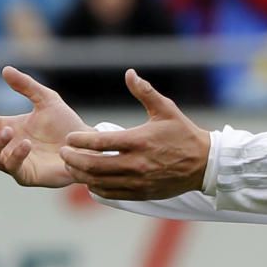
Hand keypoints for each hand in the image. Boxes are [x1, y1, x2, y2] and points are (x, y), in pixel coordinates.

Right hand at [0, 66, 93, 186]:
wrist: (86, 144)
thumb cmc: (66, 123)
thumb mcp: (46, 99)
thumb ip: (26, 85)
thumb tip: (5, 69)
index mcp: (8, 127)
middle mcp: (7, 146)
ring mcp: (15, 162)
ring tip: (7, 130)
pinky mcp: (27, 175)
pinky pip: (13, 168)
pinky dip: (16, 155)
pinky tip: (26, 143)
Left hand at [60, 69, 210, 200]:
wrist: (204, 163)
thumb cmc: (183, 132)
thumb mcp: (165, 108)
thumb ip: (144, 91)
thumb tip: (129, 73)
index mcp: (139, 140)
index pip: (100, 143)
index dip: (80, 141)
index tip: (69, 138)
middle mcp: (136, 163)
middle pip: (94, 165)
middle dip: (73, 159)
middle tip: (63, 152)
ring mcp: (138, 181)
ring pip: (100, 182)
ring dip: (81, 175)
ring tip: (71, 166)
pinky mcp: (141, 192)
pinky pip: (112, 194)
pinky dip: (96, 188)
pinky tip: (90, 181)